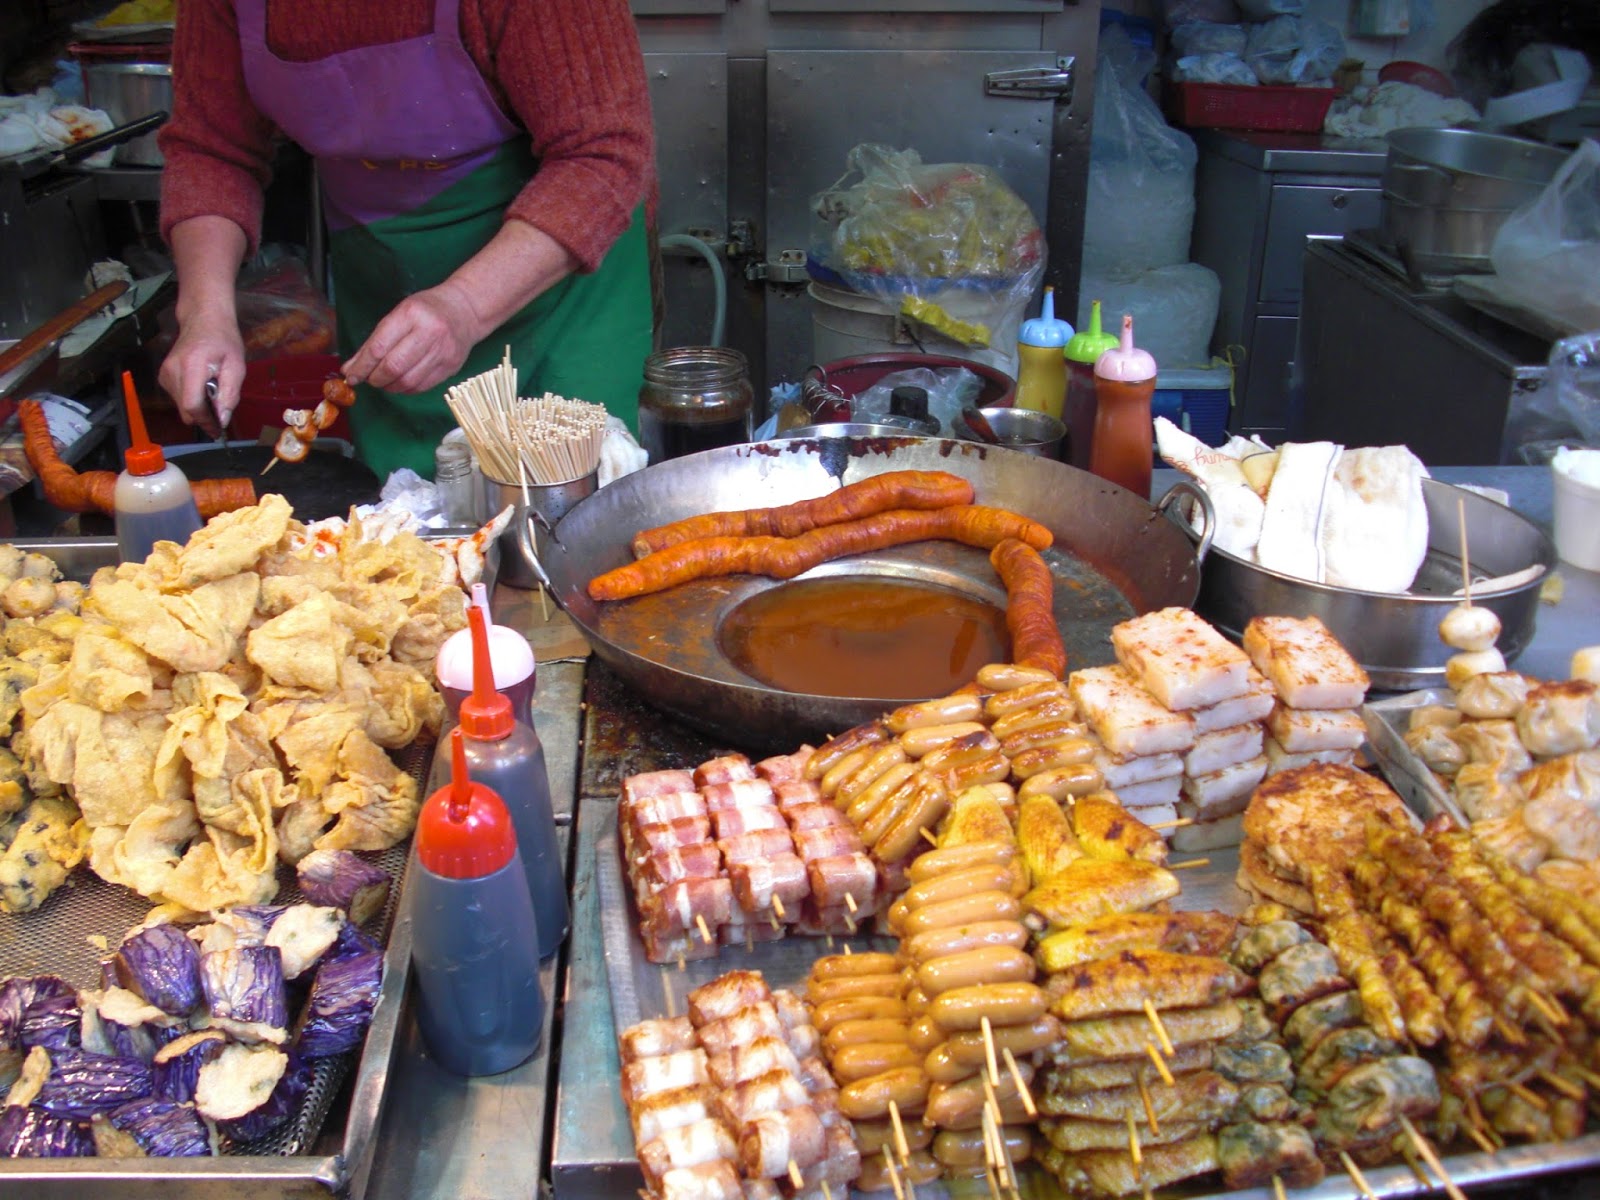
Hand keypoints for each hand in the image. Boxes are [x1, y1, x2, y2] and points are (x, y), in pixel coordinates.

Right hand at [159, 312, 245, 437]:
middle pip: (185, 410)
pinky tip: (201, 385)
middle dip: (204, 417)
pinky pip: (178, 398)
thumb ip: (229, 394)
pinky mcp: (162, 376)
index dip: (205, 422)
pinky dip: (191, 398)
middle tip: (220, 410)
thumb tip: (222, 420)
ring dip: (198, 406)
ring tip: (212, 389)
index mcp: (192, 366)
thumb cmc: (223, 340)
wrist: (203, 319)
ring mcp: (164, 373)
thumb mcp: (236, 366)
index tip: (218, 430)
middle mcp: (172, 371)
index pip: (192, 405)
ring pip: (181, 407)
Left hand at [342, 283, 482, 394]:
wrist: (466, 310)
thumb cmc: (427, 309)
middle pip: (393, 367)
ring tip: (384, 381)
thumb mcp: (399, 314)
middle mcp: (430, 333)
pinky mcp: (450, 367)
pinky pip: (422, 386)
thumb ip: (375, 341)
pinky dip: (405, 388)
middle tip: (369, 379)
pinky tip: (400, 382)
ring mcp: (443, 352)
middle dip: (375, 378)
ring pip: (407, 381)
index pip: (379, 347)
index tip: (350, 376)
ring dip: (389, 386)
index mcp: (411, 315)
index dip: (361, 366)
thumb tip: (351, 368)